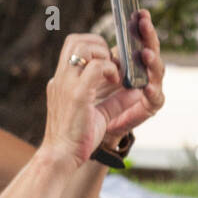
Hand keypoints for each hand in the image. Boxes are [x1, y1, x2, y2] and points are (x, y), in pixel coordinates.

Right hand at [40, 34, 124, 170]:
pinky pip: (96, 67)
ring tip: (113, 74)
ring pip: (83, 47)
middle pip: (75, 40)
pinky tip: (115, 81)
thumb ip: (116, 101)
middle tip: (113, 64)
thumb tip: (137, 91)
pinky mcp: (77, 94)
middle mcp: (61, 78)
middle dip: (99, 45)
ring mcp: (67, 84)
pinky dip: (110, 70)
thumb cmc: (76, 138)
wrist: (60, 156)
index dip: (93, 47)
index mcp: (62, 80)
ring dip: (104, 55)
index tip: (109, 62)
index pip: (72, 46)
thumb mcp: (99, 114)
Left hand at [97, 10, 166, 142]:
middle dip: (148, 36)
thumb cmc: (86, 105)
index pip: (136, 42)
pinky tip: (146, 86)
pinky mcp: (148, 108)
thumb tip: (91, 43)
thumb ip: (96, 64)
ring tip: (146, 54)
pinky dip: (151, 91)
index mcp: (127, 65)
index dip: (138, 28)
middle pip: (150, 50)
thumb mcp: (88, 80)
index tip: (138, 12)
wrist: (82, 139)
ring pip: (157, 71)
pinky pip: (154, 98)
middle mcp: (141, 74)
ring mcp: (148, 89)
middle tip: (144, 22)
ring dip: (152, 61)